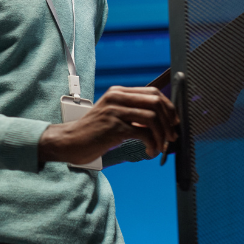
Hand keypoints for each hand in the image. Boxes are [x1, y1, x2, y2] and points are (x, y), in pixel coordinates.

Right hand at [38, 86, 179, 165]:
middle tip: (171, 137)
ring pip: (153, 117)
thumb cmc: (93, 132)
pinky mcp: (114, 126)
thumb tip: (159, 122)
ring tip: (160, 146)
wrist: (69, 142)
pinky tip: (150, 151)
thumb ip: (132, 114)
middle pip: (156, 102)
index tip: (174, 122)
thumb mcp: (113, 116)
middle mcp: (117, 97)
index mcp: (118, 92)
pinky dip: (152, 144)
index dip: (168, 107)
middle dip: (169, 121)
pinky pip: (143, 133)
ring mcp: (115, 111)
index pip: (153, 92)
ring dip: (162, 135)